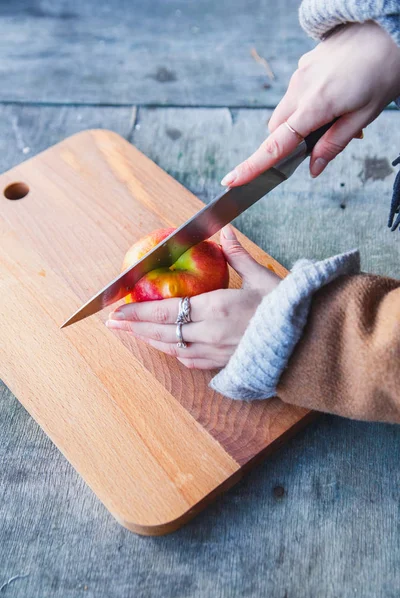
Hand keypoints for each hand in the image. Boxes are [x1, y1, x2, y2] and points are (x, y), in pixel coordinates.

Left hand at [106, 226, 279, 369]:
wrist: (310, 344)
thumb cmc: (289, 309)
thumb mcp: (264, 279)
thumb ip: (239, 256)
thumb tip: (225, 232)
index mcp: (217, 308)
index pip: (167, 310)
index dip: (139, 312)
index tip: (118, 311)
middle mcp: (211, 333)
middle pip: (163, 332)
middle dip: (135, 328)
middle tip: (113, 325)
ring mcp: (216, 352)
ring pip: (173, 348)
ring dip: (151, 340)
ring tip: (133, 333)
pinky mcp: (224, 363)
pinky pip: (191, 360)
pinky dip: (174, 352)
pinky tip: (167, 346)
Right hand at [221, 21, 399, 184]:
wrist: (389, 24)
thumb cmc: (385, 68)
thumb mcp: (366, 114)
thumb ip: (334, 143)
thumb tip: (313, 168)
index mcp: (315, 105)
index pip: (275, 145)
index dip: (252, 166)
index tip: (232, 180)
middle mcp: (299, 88)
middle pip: (276, 130)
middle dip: (286, 145)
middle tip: (319, 146)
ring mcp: (300, 73)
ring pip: (286, 112)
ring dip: (300, 124)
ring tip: (338, 116)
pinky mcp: (305, 63)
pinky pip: (297, 93)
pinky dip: (307, 105)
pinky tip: (336, 97)